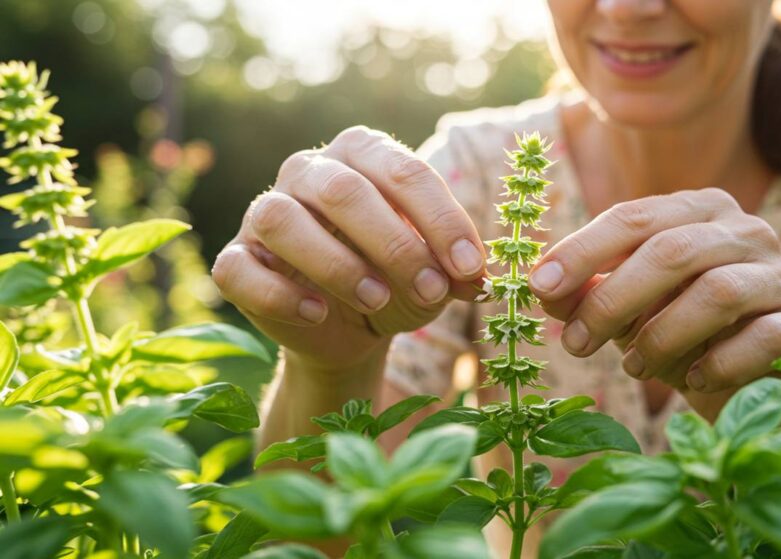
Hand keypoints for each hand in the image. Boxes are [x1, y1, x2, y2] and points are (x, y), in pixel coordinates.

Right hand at [212, 126, 486, 371]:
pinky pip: (241, 268)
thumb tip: (476, 277)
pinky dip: (282, 294)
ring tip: (378, 300)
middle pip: (344, 191)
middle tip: (430, 290)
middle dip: (396, 245)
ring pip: (283, 220)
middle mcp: (309, 170)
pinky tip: (318, 314)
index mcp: (363, 154)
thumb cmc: (398, 278)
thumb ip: (455, 269)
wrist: (350, 328)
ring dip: (337, 264)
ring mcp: (264, 212)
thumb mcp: (435, 273)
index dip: (441, 220)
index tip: (469, 267)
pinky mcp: (236, 259)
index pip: (403, 172)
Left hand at [528, 188, 780, 415]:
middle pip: (672, 251)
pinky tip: (694, 380)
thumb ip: (587, 291)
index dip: (582, 251)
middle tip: (576, 344)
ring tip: (633, 367)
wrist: (752, 383)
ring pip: (717, 293)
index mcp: (697, 210)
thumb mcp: (627, 308)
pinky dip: (718, 364)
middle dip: (613, 300)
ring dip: (662, 336)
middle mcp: (746, 230)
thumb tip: (542, 287)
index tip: (540, 286)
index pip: (633, 216)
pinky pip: (761, 339)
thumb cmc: (680, 333)